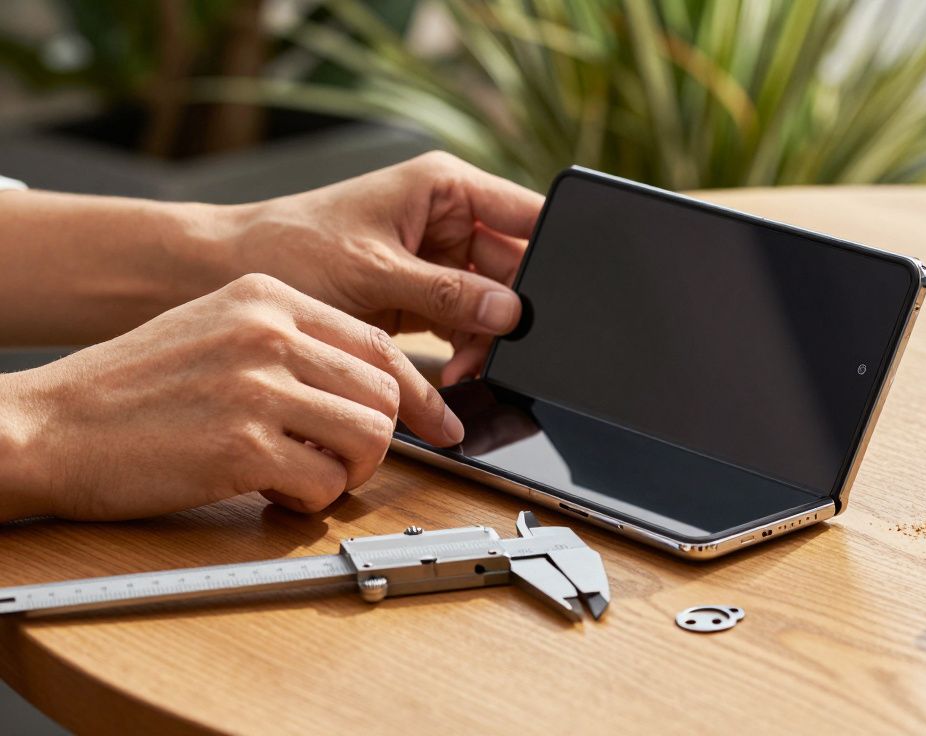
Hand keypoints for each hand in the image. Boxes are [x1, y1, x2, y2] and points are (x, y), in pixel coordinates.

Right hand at [0, 274, 460, 520]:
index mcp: (267, 296)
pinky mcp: (241, 446)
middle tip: (341, 461)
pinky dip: (308, 500)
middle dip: (377, 440)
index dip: (413, 392)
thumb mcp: (216, 331)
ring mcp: (256, 387)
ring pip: (369, 437)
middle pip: (383, 392)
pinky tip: (271, 494)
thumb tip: (369, 388)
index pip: (377, 343)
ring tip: (306, 477)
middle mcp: (267, 332)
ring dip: (348, 473)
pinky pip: (323, 483)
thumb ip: (292, 347)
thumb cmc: (128, 388)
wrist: (47, 425)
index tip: (435, 422)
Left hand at [225, 152, 543, 384]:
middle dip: (513, 311)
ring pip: (495, 304)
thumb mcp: (374, 271)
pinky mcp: (424, 297)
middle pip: (516, 267)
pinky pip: (466, 325)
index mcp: (446, 188)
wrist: (226, 276)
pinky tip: (455, 373)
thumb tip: (511, 311)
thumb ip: (446, 292)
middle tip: (505, 350)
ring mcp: (439, 260)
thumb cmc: (288, 249)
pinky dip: (466, 352)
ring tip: (468, 368)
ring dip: (488, 339)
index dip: (552, 251)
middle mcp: (450, 220)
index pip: (525, 214)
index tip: (564, 295)